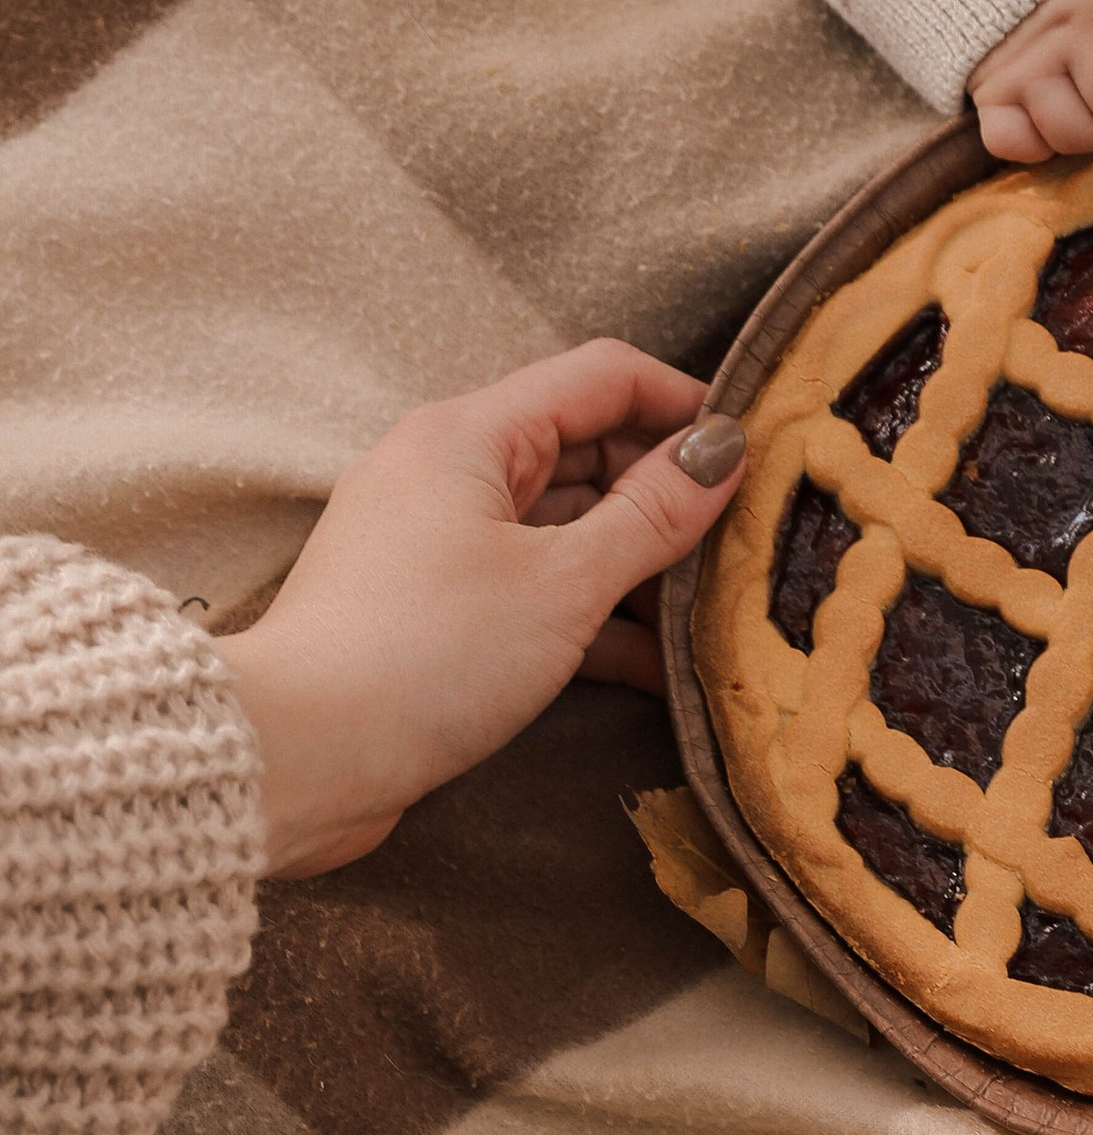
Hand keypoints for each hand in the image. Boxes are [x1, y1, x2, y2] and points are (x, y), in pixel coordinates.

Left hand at [214, 343, 746, 877]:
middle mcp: (448, 470)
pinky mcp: (433, 609)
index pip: (603, 375)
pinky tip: (654, 668)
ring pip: (564, 527)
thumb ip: (652, 514)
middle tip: (745, 542)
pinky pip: (531, 587)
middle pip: (586, 449)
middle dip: (667, 492)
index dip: (685, 402)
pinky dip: (589, 616)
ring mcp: (437, 541)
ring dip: (636, 564)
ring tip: (713, 610)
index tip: (756, 451)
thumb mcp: (562, 583)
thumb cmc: (424, 654)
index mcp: (470, 434)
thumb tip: (723, 451)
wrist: (294, 758)